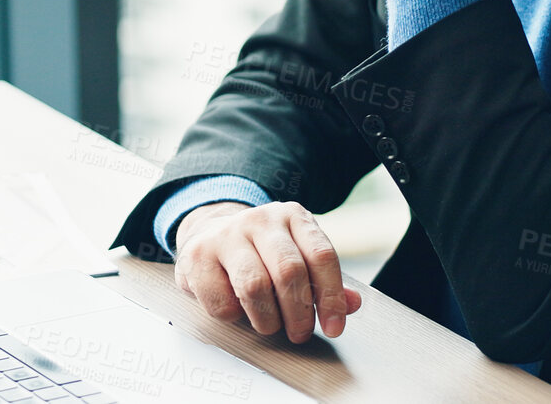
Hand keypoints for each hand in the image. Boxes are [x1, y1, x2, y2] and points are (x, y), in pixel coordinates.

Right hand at [173, 201, 362, 341]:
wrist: (209, 231)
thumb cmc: (261, 251)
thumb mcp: (297, 254)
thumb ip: (325, 280)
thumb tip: (353, 304)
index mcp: (293, 216)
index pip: (321, 256)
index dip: (331, 297)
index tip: (334, 327)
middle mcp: (260, 219)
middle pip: (289, 271)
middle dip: (299, 314)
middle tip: (300, 333)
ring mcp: (226, 234)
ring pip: (255, 287)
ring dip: (267, 320)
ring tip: (270, 326)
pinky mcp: (197, 255)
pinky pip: (221, 301)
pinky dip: (234, 317)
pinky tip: (238, 310)